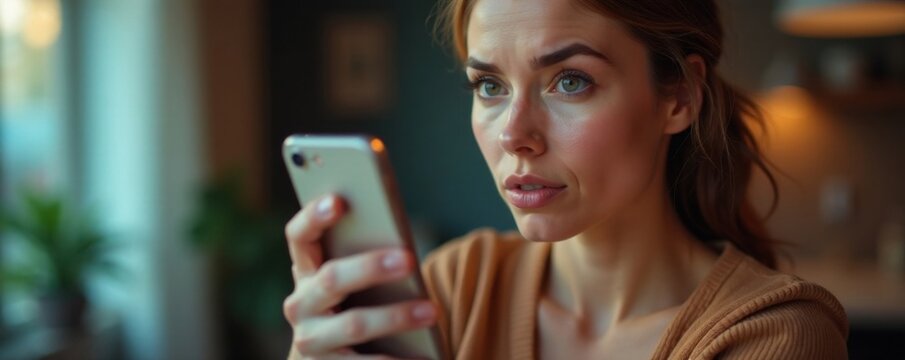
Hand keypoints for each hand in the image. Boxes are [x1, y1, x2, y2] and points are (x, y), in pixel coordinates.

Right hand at [283, 195, 436, 358]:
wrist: (328, 358)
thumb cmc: (352, 301)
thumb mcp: (349, 278)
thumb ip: (362, 255)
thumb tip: (401, 244)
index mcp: (305, 269)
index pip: (299, 236)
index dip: (314, 216)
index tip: (340, 200)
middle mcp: (300, 303)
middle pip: (332, 278)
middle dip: (371, 267)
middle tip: (408, 260)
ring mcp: (311, 339)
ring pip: (354, 323)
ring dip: (396, 316)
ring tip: (432, 311)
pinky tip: (425, 356)